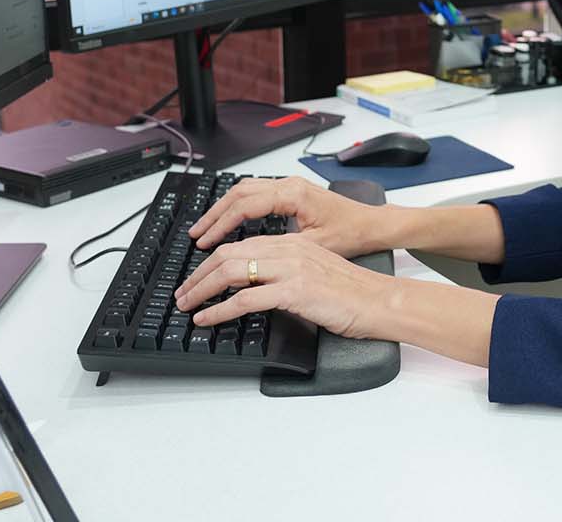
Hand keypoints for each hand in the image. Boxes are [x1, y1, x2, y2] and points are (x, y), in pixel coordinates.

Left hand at [172, 234, 396, 338]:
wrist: (379, 302)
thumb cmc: (352, 293)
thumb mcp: (314, 273)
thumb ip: (286, 273)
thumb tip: (256, 288)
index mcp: (292, 243)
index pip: (240, 246)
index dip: (210, 261)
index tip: (195, 278)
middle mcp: (288, 250)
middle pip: (228, 254)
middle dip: (197, 274)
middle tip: (182, 293)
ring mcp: (290, 268)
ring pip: (231, 272)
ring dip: (201, 289)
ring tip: (187, 306)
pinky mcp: (294, 291)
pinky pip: (245, 299)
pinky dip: (219, 310)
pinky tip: (207, 319)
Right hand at [186, 176, 389, 257]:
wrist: (374, 224)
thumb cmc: (352, 233)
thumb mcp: (315, 246)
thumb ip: (282, 250)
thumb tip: (252, 264)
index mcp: (293, 194)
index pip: (244, 206)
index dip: (220, 225)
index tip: (204, 243)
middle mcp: (288, 185)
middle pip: (238, 193)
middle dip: (213, 215)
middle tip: (196, 237)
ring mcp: (289, 186)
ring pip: (244, 190)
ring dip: (223, 209)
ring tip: (205, 230)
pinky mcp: (291, 192)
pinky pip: (255, 193)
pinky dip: (237, 207)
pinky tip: (229, 222)